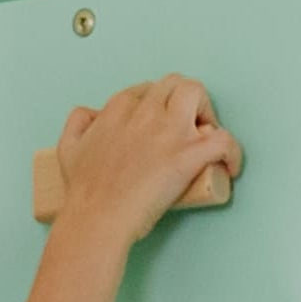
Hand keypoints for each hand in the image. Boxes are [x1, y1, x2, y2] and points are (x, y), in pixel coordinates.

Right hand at [45, 76, 243, 246]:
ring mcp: (168, 132)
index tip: (165, 123)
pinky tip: (229, 166)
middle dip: (186, 101)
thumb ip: (78, 123)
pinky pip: (223, 140)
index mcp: (118, 108)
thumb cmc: (85, 191)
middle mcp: (145, 113)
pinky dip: (232, 151)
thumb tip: (92, 113)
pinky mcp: (187, 156)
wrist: (98, 217)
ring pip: (197, 93)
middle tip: (189, 127)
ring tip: (206, 137)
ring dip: (206, 111)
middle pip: (175, 84)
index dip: (160, 104)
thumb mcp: (68, 147)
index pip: (148, 89)